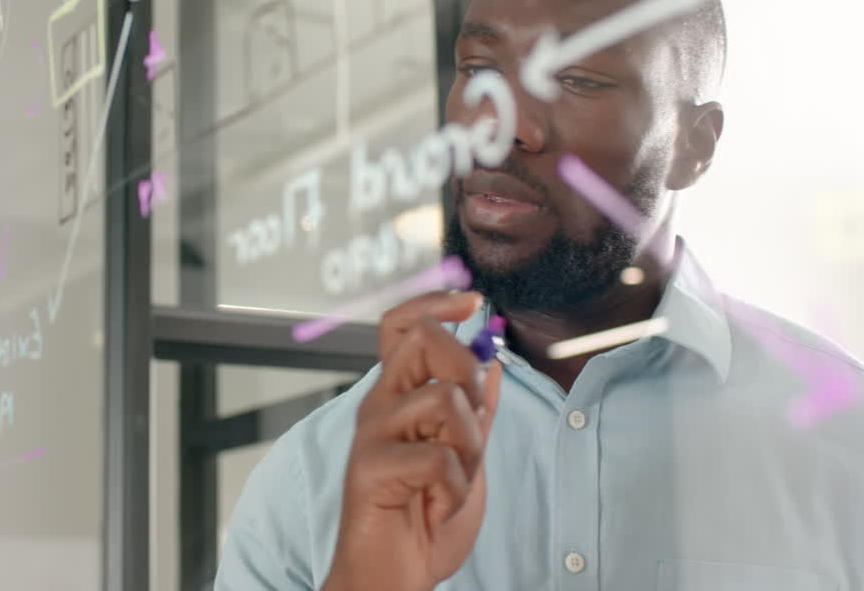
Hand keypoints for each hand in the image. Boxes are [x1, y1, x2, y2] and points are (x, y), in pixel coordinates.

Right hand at [323, 291, 502, 590]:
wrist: (391, 578)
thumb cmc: (421, 521)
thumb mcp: (464, 459)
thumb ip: (476, 412)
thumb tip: (494, 360)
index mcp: (397, 397)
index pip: (402, 325)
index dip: (435, 301)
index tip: (473, 300)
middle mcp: (378, 406)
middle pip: (426, 339)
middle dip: (468, 373)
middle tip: (469, 425)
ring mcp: (371, 435)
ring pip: (445, 400)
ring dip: (469, 448)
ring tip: (452, 481)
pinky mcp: (369, 469)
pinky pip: (439, 458)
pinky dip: (454, 489)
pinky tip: (436, 506)